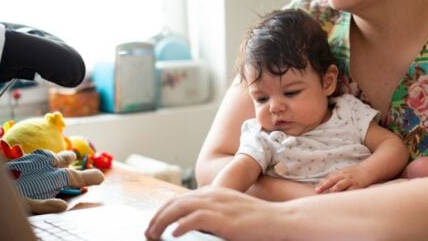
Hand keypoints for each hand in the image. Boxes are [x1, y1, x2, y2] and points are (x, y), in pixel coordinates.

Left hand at [145, 186, 281, 240]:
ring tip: (153, 235)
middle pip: (175, 202)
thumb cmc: (258, 221)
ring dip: (162, 222)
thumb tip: (194, 227)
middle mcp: (212, 195)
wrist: (279, 219)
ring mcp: (217, 204)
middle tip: (148, 232)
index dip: (164, 211)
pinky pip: (193, 219)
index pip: (181, 199)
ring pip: (178, 209)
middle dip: (157, 217)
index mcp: (214, 193)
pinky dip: (180, 226)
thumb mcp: (231, 214)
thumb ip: (214, 216)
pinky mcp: (222, 217)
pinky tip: (174, 235)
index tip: (155, 224)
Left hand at [315, 165, 372, 192]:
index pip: (328, 178)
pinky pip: (350, 190)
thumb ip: (335, 179)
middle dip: (324, 186)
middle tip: (317, 191)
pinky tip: (341, 199)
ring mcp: (350, 180)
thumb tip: (324, 186)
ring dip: (333, 190)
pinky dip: (345, 194)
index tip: (316, 190)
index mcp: (339, 173)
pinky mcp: (357, 185)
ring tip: (328, 195)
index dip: (322, 184)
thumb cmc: (354, 173)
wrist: (368, 170)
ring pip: (340, 185)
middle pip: (332, 180)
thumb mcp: (343, 173)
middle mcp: (343, 176)